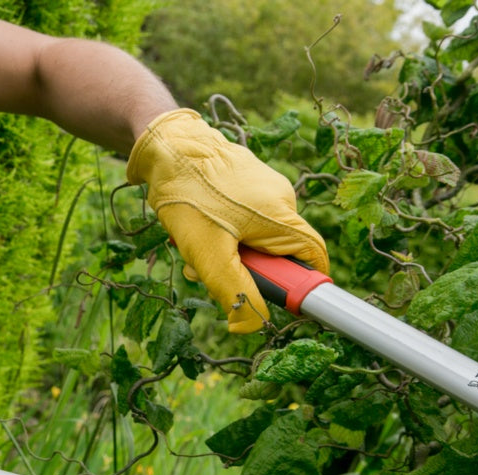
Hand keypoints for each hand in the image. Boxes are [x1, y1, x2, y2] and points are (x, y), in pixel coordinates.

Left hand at [127, 109, 328, 332]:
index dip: (299, 286)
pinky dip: (218, 231)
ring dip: (223, 252)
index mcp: (281, 216)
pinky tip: (195, 225)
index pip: (312, 259)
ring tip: (193, 242)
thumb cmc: (188, 196)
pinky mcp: (245, 181)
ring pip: (252, 239)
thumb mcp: (208, 254)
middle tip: (206, 268)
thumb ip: (234, 293)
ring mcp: (263, 188)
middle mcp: (280, 199)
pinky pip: (240, 220)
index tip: (273, 299)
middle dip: (242, 269)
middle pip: (275, 253)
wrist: (165, 145)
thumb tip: (249, 328)